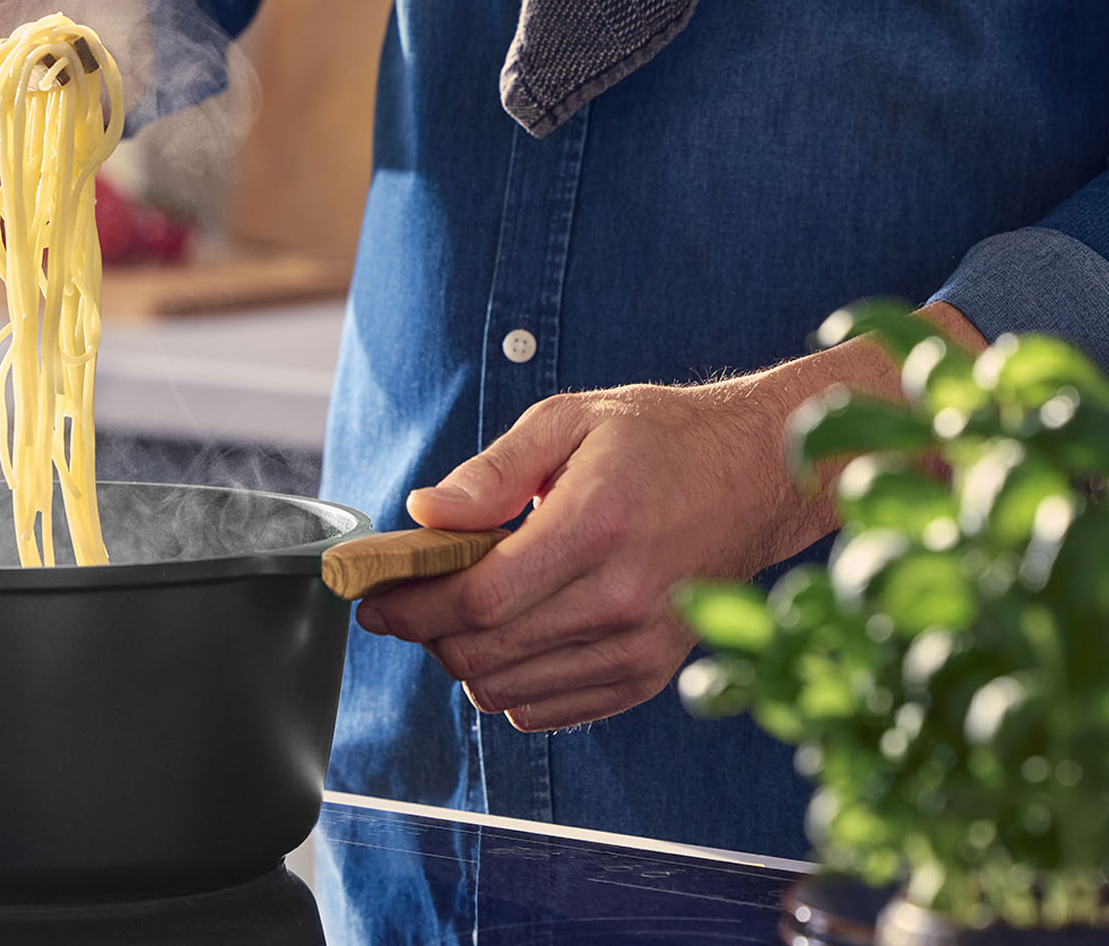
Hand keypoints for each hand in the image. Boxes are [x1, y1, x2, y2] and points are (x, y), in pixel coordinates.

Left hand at [355, 301, 985, 731]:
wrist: (759, 475)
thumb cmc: (660, 441)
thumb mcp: (568, 422)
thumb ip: (491, 472)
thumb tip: (425, 513)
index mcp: (598, 526)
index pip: (478, 598)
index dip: (411, 605)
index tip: (374, 595)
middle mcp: (623, 598)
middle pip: (484, 653)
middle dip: (425, 632)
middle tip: (410, 598)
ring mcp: (641, 646)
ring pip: (508, 692)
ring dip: (464, 659)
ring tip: (466, 609)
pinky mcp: (650, 675)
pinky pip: (548, 710)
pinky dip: (510, 684)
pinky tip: (513, 634)